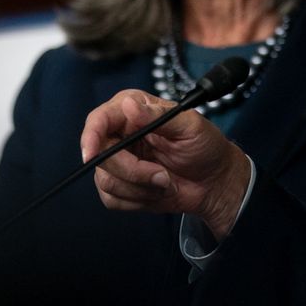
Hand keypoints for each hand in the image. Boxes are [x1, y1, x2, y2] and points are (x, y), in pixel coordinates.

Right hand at [80, 90, 251, 238]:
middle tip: (163, 175)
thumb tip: (128, 105)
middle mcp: (120, 133)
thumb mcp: (190, 126)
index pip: (98, 120)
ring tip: (166, 181)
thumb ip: (157, 116)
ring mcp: (118, 161)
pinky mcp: (120, 185)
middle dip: (133, 171)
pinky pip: (112, 199)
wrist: (215, 182)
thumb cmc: (206, 147)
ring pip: (106, 180)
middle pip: (100, 155)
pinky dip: (137, 200)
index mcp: (133, 109)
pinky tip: (157, 191)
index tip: (91, 157)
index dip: (90, 137)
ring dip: (140, 188)